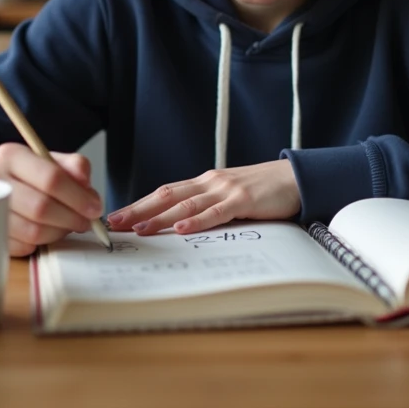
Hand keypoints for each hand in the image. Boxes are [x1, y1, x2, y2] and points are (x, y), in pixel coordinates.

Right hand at [0, 143, 103, 257]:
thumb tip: (85, 185)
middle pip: (40, 207)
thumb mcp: (55, 162)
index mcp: (11, 156)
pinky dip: (41, 243)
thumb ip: (75, 167)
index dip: (77, 197)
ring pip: (32, 231)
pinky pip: (23, 247)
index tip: (94, 208)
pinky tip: (47, 232)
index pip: (50, 178)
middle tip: (85, 222)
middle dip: (70, 218)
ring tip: (66, 225)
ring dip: (58, 232)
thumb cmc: (32, 175)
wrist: (1, 187)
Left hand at [106, 160, 300, 235]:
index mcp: (204, 183)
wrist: (295, 177)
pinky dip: (196, 221)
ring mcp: (225, 189)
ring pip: (186, 204)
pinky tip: (180, 228)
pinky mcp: (243, 199)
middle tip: (113, 223)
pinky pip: (215, 212)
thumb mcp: (229, 196)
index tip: (116, 217)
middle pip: (166, 196)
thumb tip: (179, 226)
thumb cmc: (262, 190)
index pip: (164, 193)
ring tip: (138, 229)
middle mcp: (210, 183)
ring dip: (159, 217)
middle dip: (138, 210)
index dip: (139, 204)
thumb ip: (207, 206)